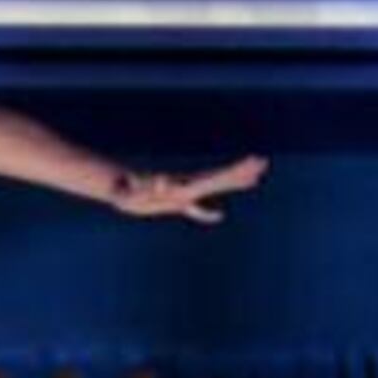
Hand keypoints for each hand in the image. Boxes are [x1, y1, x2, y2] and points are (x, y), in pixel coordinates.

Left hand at [112, 155, 266, 223]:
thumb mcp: (140, 190)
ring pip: (212, 188)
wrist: (115, 187)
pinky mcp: (172, 203)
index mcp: (185, 185)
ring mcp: (181, 193)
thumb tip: (163, 181)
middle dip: (241, 172)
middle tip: (262, 162)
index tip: (254, 161)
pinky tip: (218, 215)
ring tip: (252, 179)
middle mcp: (186, 187)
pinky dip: (207, 212)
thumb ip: (152, 187)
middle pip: (219, 179)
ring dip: (232, 184)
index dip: (235, 172)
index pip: (217, 178)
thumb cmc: (126, 189)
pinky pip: (196, 209)